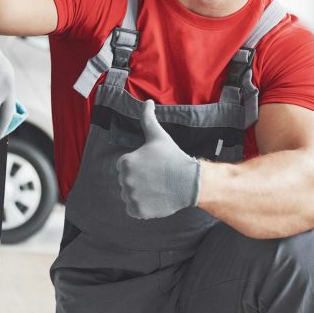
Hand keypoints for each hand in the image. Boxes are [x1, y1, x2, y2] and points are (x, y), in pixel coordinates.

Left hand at [117, 100, 200, 218]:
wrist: (189, 181)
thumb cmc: (173, 157)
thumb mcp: (158, 136)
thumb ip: (148, 118)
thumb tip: (147, 101)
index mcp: (125, 162)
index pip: (126, 166)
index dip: (140, 166)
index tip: (153, 166)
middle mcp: (124, 180)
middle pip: (127, 182)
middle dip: (139, 180)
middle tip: (156, 178)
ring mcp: (131, 197)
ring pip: (130, 196)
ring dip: (140, 194)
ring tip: (156, 188)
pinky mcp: (137, 211)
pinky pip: (134, 210)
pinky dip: (142, 207)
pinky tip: (155, 199)